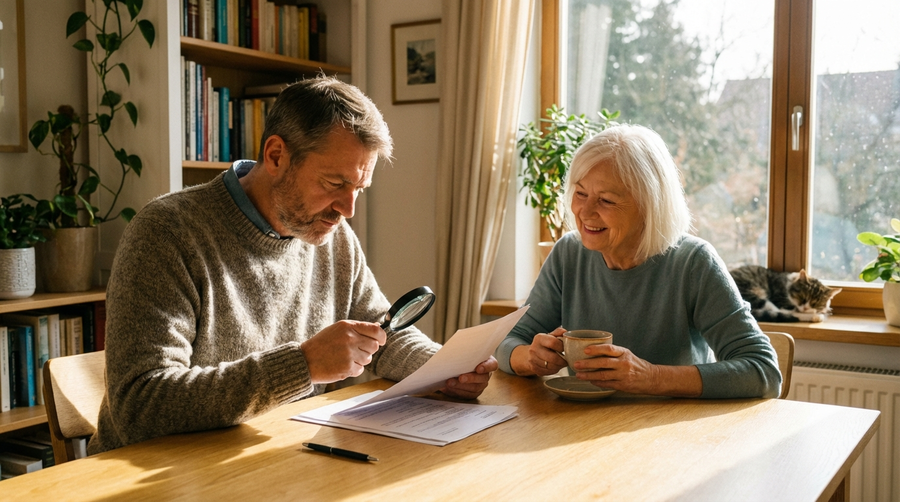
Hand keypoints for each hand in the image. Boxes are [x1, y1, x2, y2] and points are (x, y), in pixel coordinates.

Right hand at [300, 320, 386, 383]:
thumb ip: (357, 328)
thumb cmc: (321, 344)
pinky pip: (360, 370)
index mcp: (348, 327)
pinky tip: (341, 365)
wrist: (305, 360)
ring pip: (368, 359)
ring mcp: (349, 354)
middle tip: (355, 351)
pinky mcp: (347, 368)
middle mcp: (350, 339)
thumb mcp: (338, 330)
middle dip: (368, 350)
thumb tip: (378, 327)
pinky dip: (353, 369)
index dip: (382, 337)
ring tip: (344, 357)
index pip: (376, 330)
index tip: (381, 340)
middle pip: (374, 346)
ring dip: (360, 360)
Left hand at [440, 356, 498, 398]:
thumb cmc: (463, 356)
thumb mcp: (466, 351)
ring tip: (449, 383)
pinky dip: (457, 391)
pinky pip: (467, 394)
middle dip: (471, 378)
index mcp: (488, 362)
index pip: (492, 365)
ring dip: (461, 386)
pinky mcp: (472, 393)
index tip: (478, 368)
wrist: (456, 365)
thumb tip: (456, 351)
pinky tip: (448, 388)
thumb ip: (465, 351)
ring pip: (474, 388)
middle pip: (483, 378)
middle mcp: (486, 375)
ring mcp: (480, 385)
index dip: (486, 367)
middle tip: (460, 378)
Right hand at [510, 327, 566, 375]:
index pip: (553, 343)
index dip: (562, 347)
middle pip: (553, 358)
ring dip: (559, 366)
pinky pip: (548, 372)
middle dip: (563, 360)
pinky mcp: (534, 368)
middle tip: (566, 360)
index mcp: (539, 338)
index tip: (566, 349)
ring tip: (561, 363)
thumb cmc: (545, 344)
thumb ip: (558, 332)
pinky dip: (554, 370)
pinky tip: (554, 366)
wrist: (531, 353)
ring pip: (551, 366)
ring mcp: (532, 359)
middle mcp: (533, 348)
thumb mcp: (551, 336)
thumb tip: (565, 332)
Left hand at [574, 344, 701, 396]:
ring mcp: (623, 375)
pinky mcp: (623, 385)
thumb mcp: (626, 354)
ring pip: (603, 375)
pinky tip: (590, 381)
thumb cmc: (635, 364)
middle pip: (603, 363)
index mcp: (624, 353)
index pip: (609, 349)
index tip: (585, 350)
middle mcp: (624, 363)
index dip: (596, 349)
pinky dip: (597, 382)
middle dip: (588, 364)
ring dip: (589, 375)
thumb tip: (591, 350)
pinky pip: (607, 384)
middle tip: (576, 364)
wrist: (651, 378)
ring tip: (578, 375)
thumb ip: (612, 353)